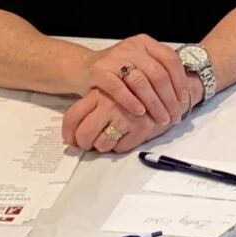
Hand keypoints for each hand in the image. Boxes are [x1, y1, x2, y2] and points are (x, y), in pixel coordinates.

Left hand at [62, 88, 187, 153]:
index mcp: (99, 93)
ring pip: (101, 144)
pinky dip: (120, 146)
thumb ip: (92, 105)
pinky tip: (125, 137)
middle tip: (87, 144)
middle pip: (84, 134)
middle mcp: (110, 104)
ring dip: (102, 146)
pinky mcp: (141, 127)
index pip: (73, 116)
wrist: (167, 88)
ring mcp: (125, 116)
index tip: (70, 139)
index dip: (68, 133)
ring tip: (108, 140)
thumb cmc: (135, 92)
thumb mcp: (110, 91)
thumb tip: (72, 133)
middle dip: (83, 144)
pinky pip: (120, 148)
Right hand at [81, 34, 190, 125]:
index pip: (171, 60)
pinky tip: (140, 113)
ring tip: (161, 119)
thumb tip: (185, 95)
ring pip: (141, 82)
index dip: (180, 82)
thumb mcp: (140, 63)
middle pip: (158, 73)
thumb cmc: (117, 70)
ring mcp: (115, 57)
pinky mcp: (99, 71)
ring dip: (154, 103)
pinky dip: (131, 101)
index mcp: (146, 43)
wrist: (83, 67)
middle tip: (174, 116)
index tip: (184, 101)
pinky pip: (118, 87)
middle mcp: (132, 47)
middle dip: (169, 99)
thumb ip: (158, 72)